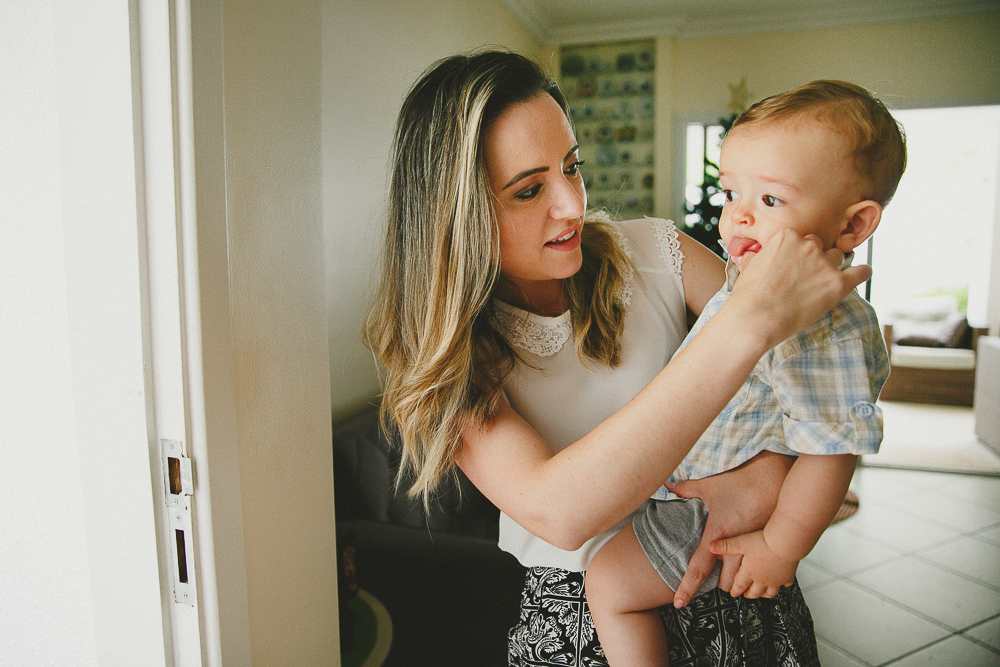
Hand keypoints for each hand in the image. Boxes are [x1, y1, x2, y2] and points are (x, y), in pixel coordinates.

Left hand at [665, 451, 793, 606]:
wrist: (777, 480)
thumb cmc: (744, 483)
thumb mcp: (710, 486)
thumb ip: (686, 488)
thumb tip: (667, 485)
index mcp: (718, 536)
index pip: (698, 569)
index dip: (687, 587)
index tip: (679, 603)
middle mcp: (736, 550)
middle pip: (726, 583)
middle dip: (720, 584)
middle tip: (716, 577)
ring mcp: (757, 553)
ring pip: (746, 583)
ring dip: (740, 582)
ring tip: (735, 575)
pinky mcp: (772, 550)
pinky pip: (767, 576)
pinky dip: (760, 575)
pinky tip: (758, 568)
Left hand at [710, 530, 797, 598]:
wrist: (785, 542)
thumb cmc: (764, 542)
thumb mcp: (740, 542)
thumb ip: (725, 545)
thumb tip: (711, 546)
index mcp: (749, 572)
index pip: (739, 585)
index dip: (734, 590)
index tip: (733, 593)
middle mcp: (762, 579)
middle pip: (753, 592)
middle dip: (748, 594)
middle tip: (745, 594)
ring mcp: (775, 580)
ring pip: (769, 593)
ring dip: (763, 594)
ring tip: (760, 593)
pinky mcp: (787, 577)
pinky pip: (785, 585)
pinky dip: (782, 586)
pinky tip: (781, 583)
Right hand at [727, 230, 871, 348]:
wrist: (755, 318)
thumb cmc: (748, 295)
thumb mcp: (749, 265)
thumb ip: (762, 255)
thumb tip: (758, 255)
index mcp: (787, 236)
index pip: (799, 239)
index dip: (795, 254)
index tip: (791, 266)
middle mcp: (808, 245)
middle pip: (819, 246)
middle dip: (813, 259)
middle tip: (804, 277)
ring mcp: (824, 263)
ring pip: (837, 257)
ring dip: (831, 267)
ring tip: (821, 283)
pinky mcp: (837, 284)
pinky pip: (861, 272)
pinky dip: (861, 273)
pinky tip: (859, 274)